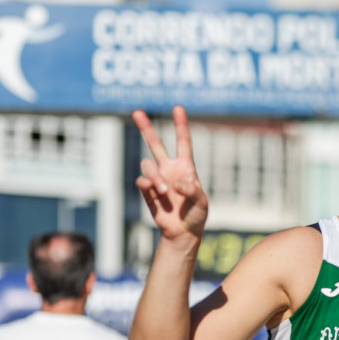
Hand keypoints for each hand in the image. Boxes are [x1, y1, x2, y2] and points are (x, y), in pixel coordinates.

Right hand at [133, 105, 208, 241]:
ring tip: (164, 191)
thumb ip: (192, 190)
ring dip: (155, 176)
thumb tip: (174, 183)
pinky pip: (142, 181)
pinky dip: (147, 183)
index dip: (181, 125)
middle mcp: (169, 169)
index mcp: (186, 168)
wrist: (183, 232)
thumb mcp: (202, 202)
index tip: (178, 108)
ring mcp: (157, 179)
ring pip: (147, 164)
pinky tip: (153, 190)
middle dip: (146, 128)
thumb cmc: (197, 215)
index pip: (183, 142)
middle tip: (137, 111)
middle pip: (155, 144)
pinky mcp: (147, 191)